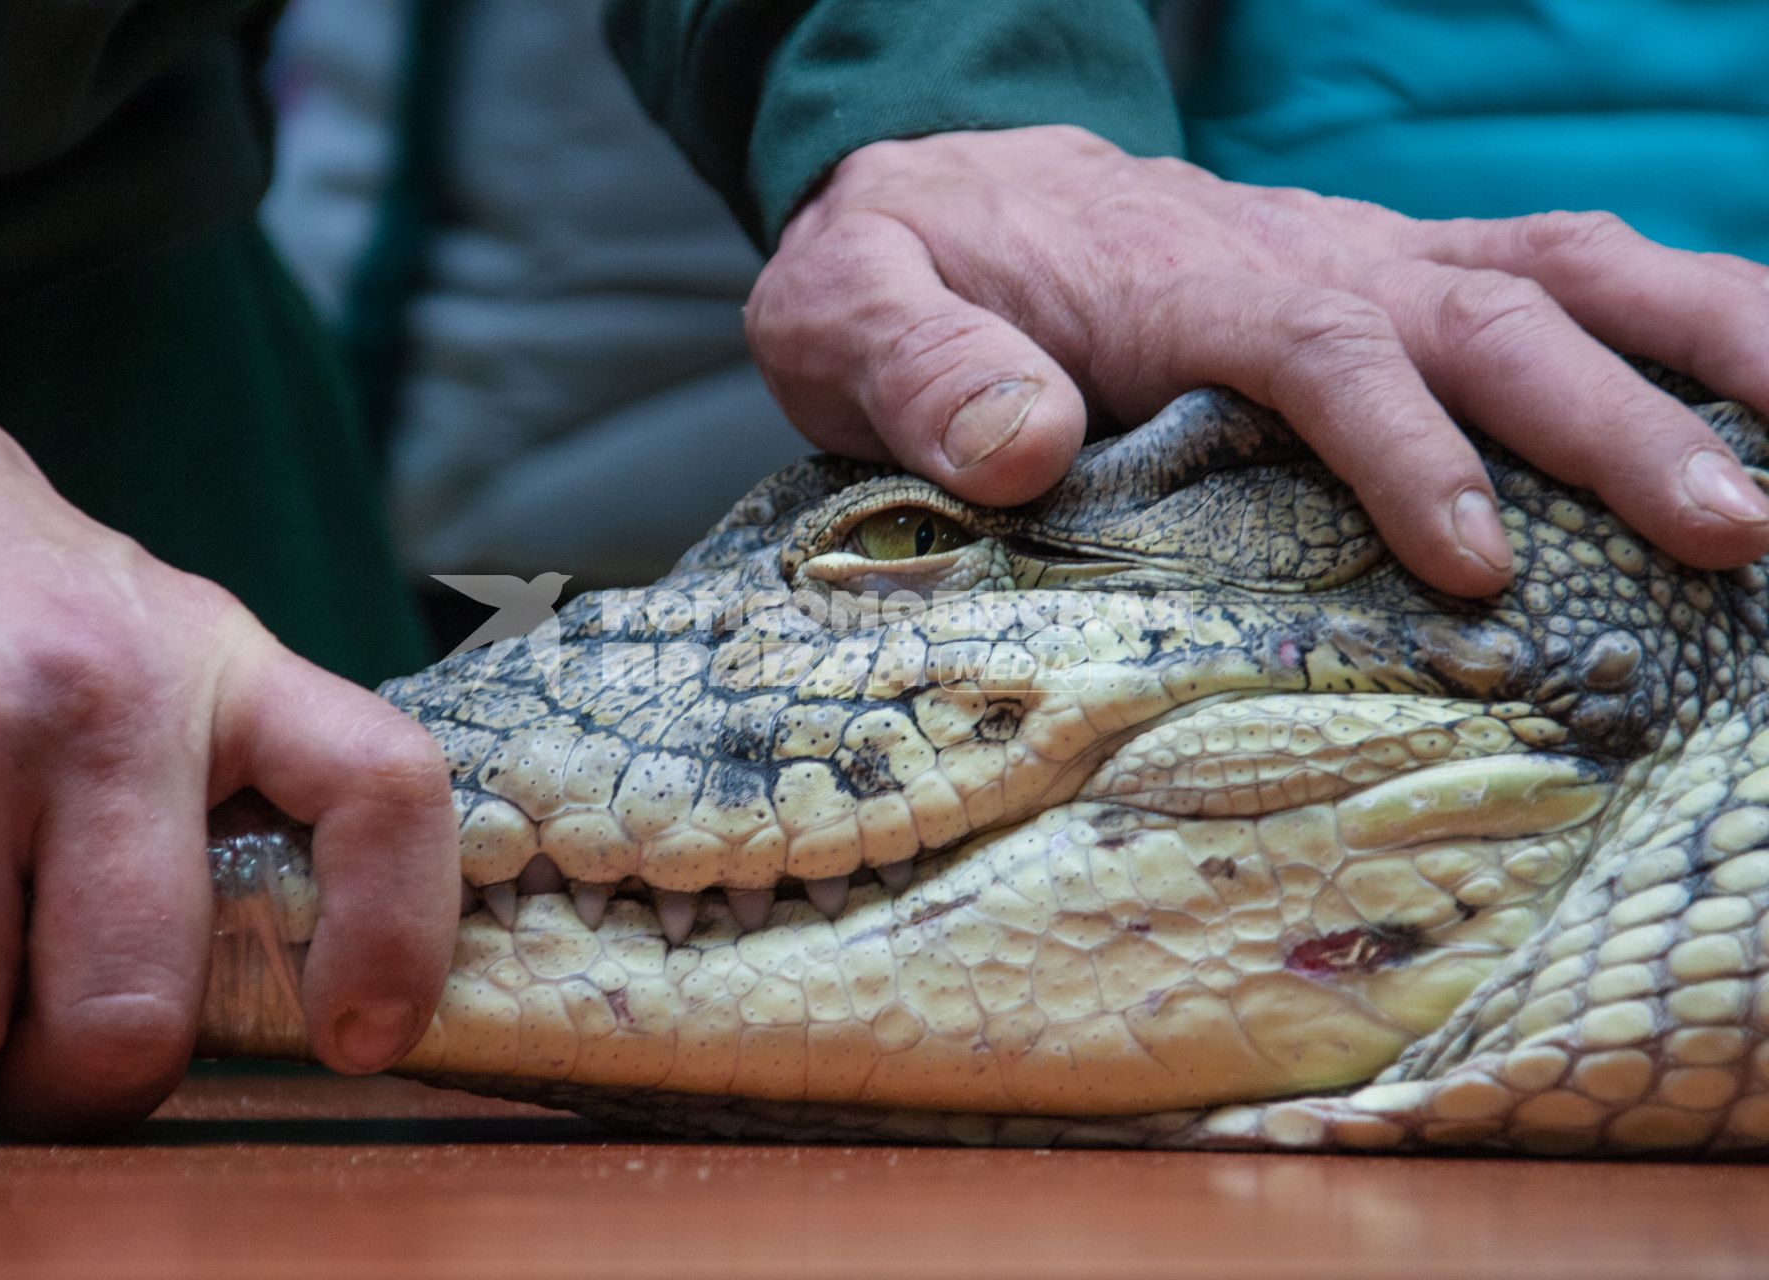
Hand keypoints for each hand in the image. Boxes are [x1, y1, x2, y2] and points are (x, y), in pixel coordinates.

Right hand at [0, 377, 457, 1132]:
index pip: (381, 787)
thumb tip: (305, 997)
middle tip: (40, 1051)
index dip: (398, 936)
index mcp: (220, 671)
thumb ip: (238, 788)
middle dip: (75, 1086)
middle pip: (126, 1019)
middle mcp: (93, 699)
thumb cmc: (25, 615)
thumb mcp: (171, 655)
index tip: (358, 1036)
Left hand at [752, 125, 1768, 594]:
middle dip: (1617, 420)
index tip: (1474, 567)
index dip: (1408, 451)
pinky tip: (1761, 389)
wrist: (950, 191)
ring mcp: (1368, 263)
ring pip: (1564, 272)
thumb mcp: (848, 315)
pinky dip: (1674, 323)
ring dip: (1705, 347)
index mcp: (1187, 281)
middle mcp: (1309, 259)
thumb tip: (1024, 444)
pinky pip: (1554, 278)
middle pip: (1488, 316)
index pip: (1324, 353)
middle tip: (1736, 532)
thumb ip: (919, 369)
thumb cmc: (906, 275)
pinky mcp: (1393, 282)